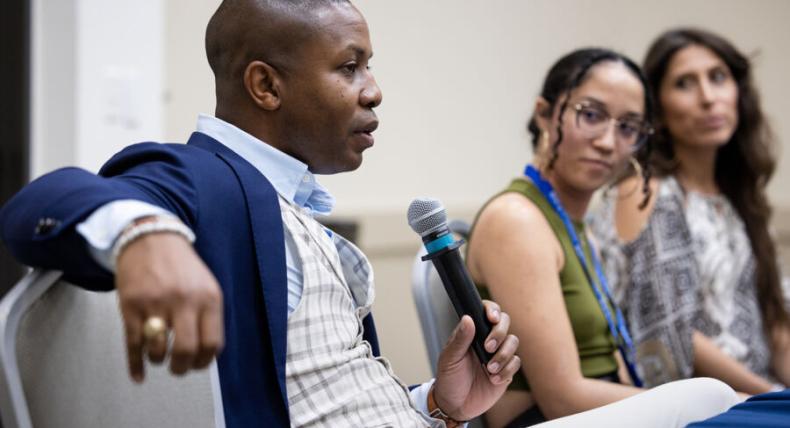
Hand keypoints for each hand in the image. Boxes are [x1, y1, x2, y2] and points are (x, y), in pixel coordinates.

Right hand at [115, 231, 223, 381]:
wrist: (151, 238)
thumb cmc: (180, 266)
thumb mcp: (206, 286)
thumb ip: (208, 316)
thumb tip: (206, 353)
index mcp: (208, 298)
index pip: (212, 343)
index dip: (205, 361)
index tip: (198, 364)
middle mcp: (183, 301)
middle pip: (186, 350)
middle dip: (181, 367)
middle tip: (178, 368)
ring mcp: (155, 303)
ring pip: (157, 350)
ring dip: (158, 360)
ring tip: (159, 356)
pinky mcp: (130, 306)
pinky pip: (133, 344)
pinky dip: (135, 364)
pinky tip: (139, 375)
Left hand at [432, 300, 520, 420]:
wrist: (455, 405)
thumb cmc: (449, 378)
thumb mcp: (450, 359)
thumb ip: (460, 339)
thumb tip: (468, 318)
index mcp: (472, 332)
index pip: (486, 311)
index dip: (492, 310)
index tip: (491, 318)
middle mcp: (487, 340)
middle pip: (504, 322)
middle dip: (499, 333)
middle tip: (488, 347)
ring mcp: (498, 354)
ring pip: (513, 342)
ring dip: (503, 355)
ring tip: (488, 369)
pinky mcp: (506, 370)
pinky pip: (515, 363)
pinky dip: (506, 370)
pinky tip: (493, 379)